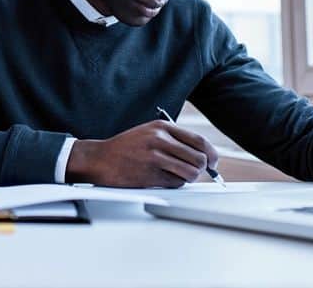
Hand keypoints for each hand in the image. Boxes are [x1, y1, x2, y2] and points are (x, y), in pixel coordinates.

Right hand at [65, 120, 218, 187]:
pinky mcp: (150, 174)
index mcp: (162, 127)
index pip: (199, 141)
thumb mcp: (149, 133)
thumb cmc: (126, 148)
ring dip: (189, 178)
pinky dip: (175, 184)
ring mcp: (155, 157)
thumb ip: (173, 140)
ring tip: (178, 176)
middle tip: (194, 172)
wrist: (100, 159)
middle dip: (201, 169)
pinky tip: (163, 179)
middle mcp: (160, 140)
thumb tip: (201, 155)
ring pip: (191, 173)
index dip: (211, 154)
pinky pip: (176, 183)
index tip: (213, 162)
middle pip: (199, 158)